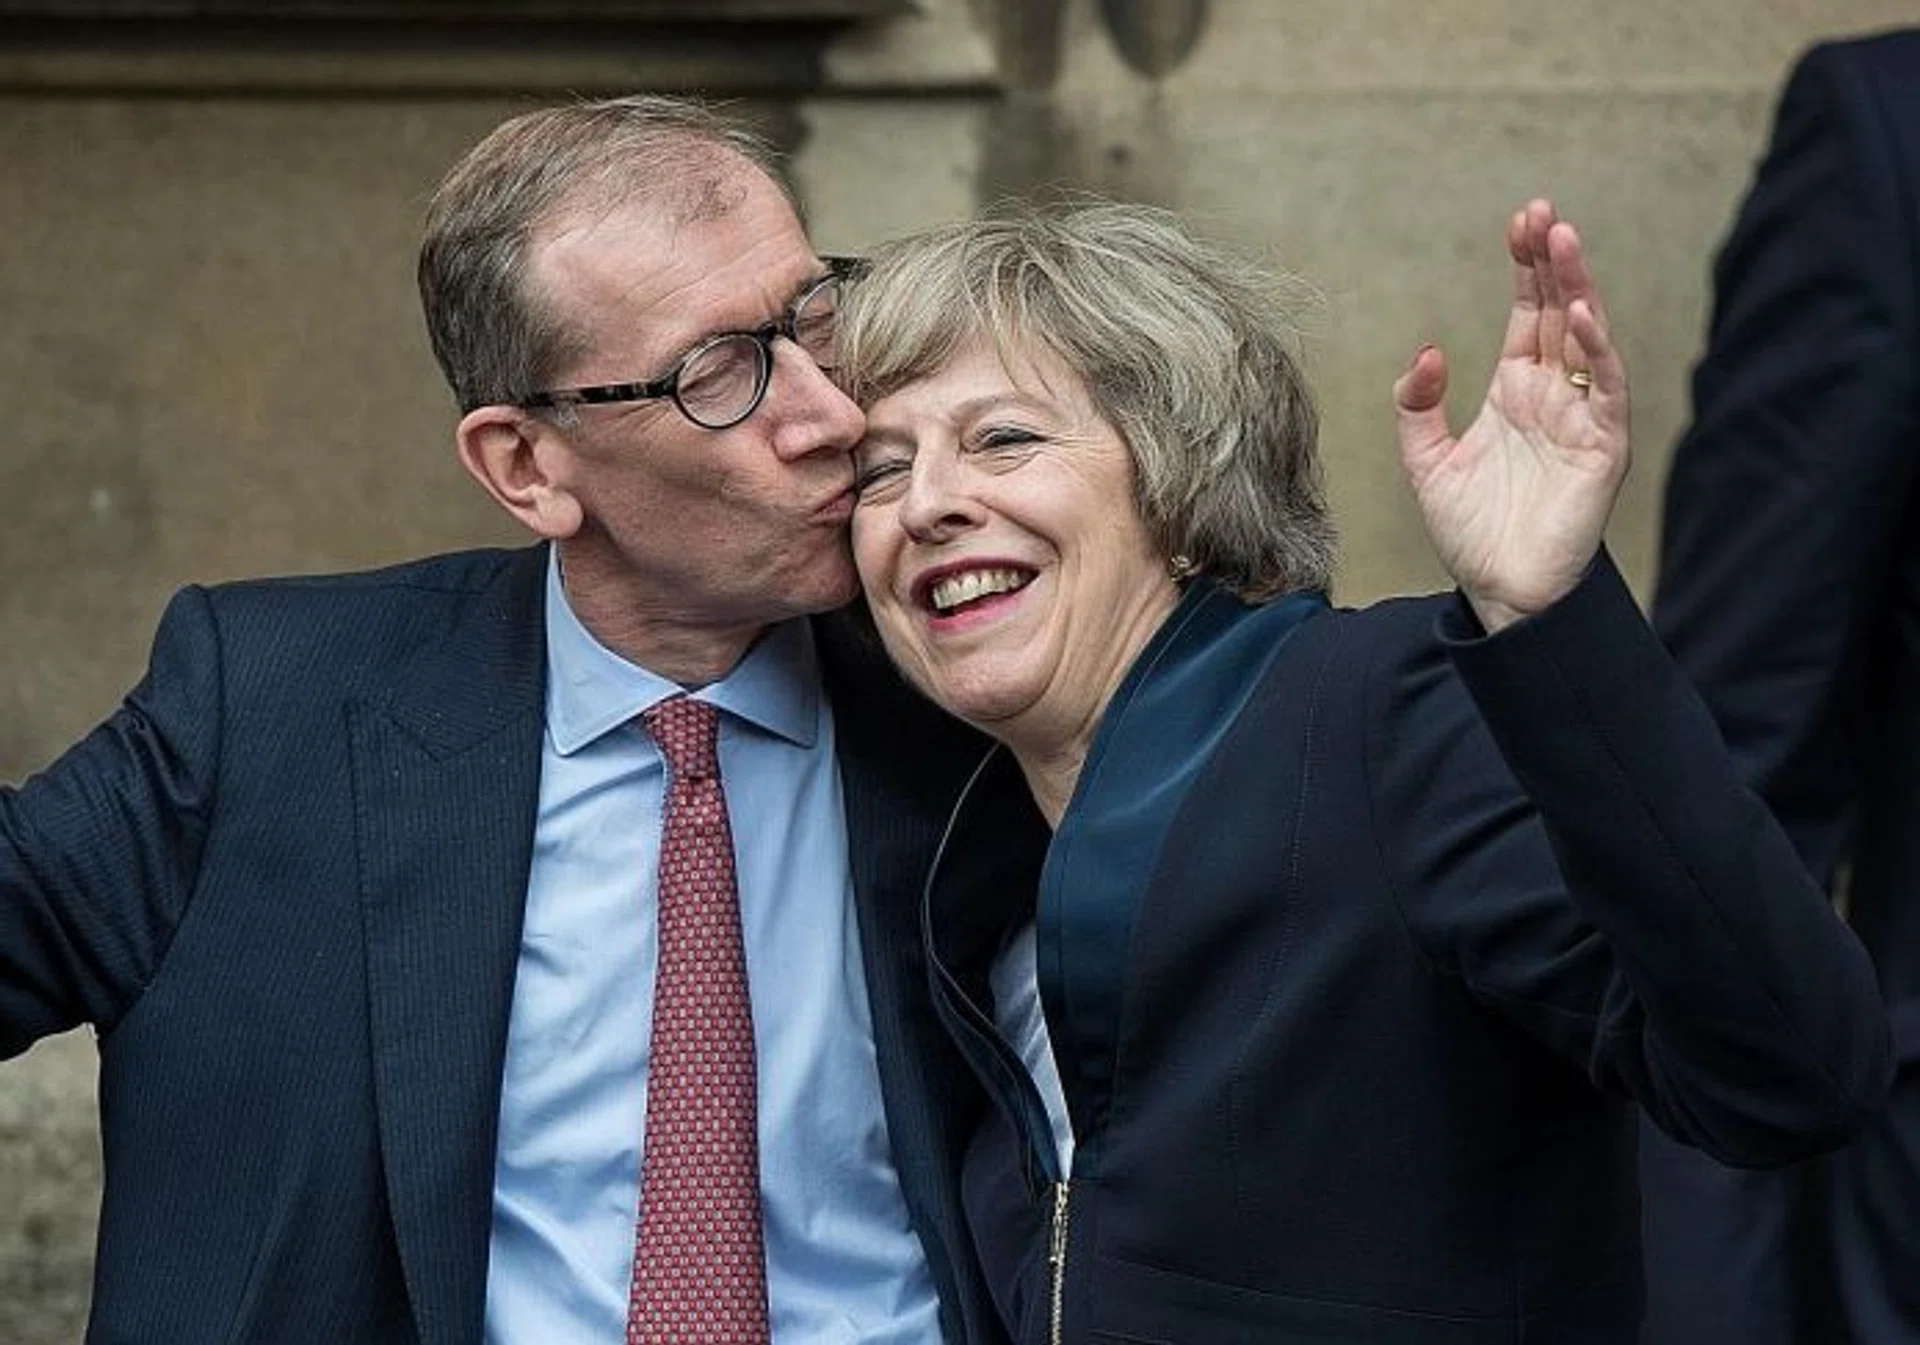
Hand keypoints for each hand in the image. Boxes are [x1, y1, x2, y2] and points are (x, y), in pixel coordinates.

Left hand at [1393, 199, 1629, 632]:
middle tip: (1541, 212)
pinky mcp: (1602, 446)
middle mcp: (1552, 396)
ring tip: (1562, 240)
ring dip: (1577, 288)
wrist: (1500, 592)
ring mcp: (1580, 417)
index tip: (1520, 220)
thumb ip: (1416, 407)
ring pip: (1585, 338)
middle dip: (1552, 261)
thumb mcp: (1426, 463)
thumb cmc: (1472, 532)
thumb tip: (1429, 352)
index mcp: (1515, 392)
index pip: (1528, 314)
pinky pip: (1603, 389)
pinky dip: (1597, 351)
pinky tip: (1583, 314)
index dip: (1526, 267)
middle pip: (1559, 312)